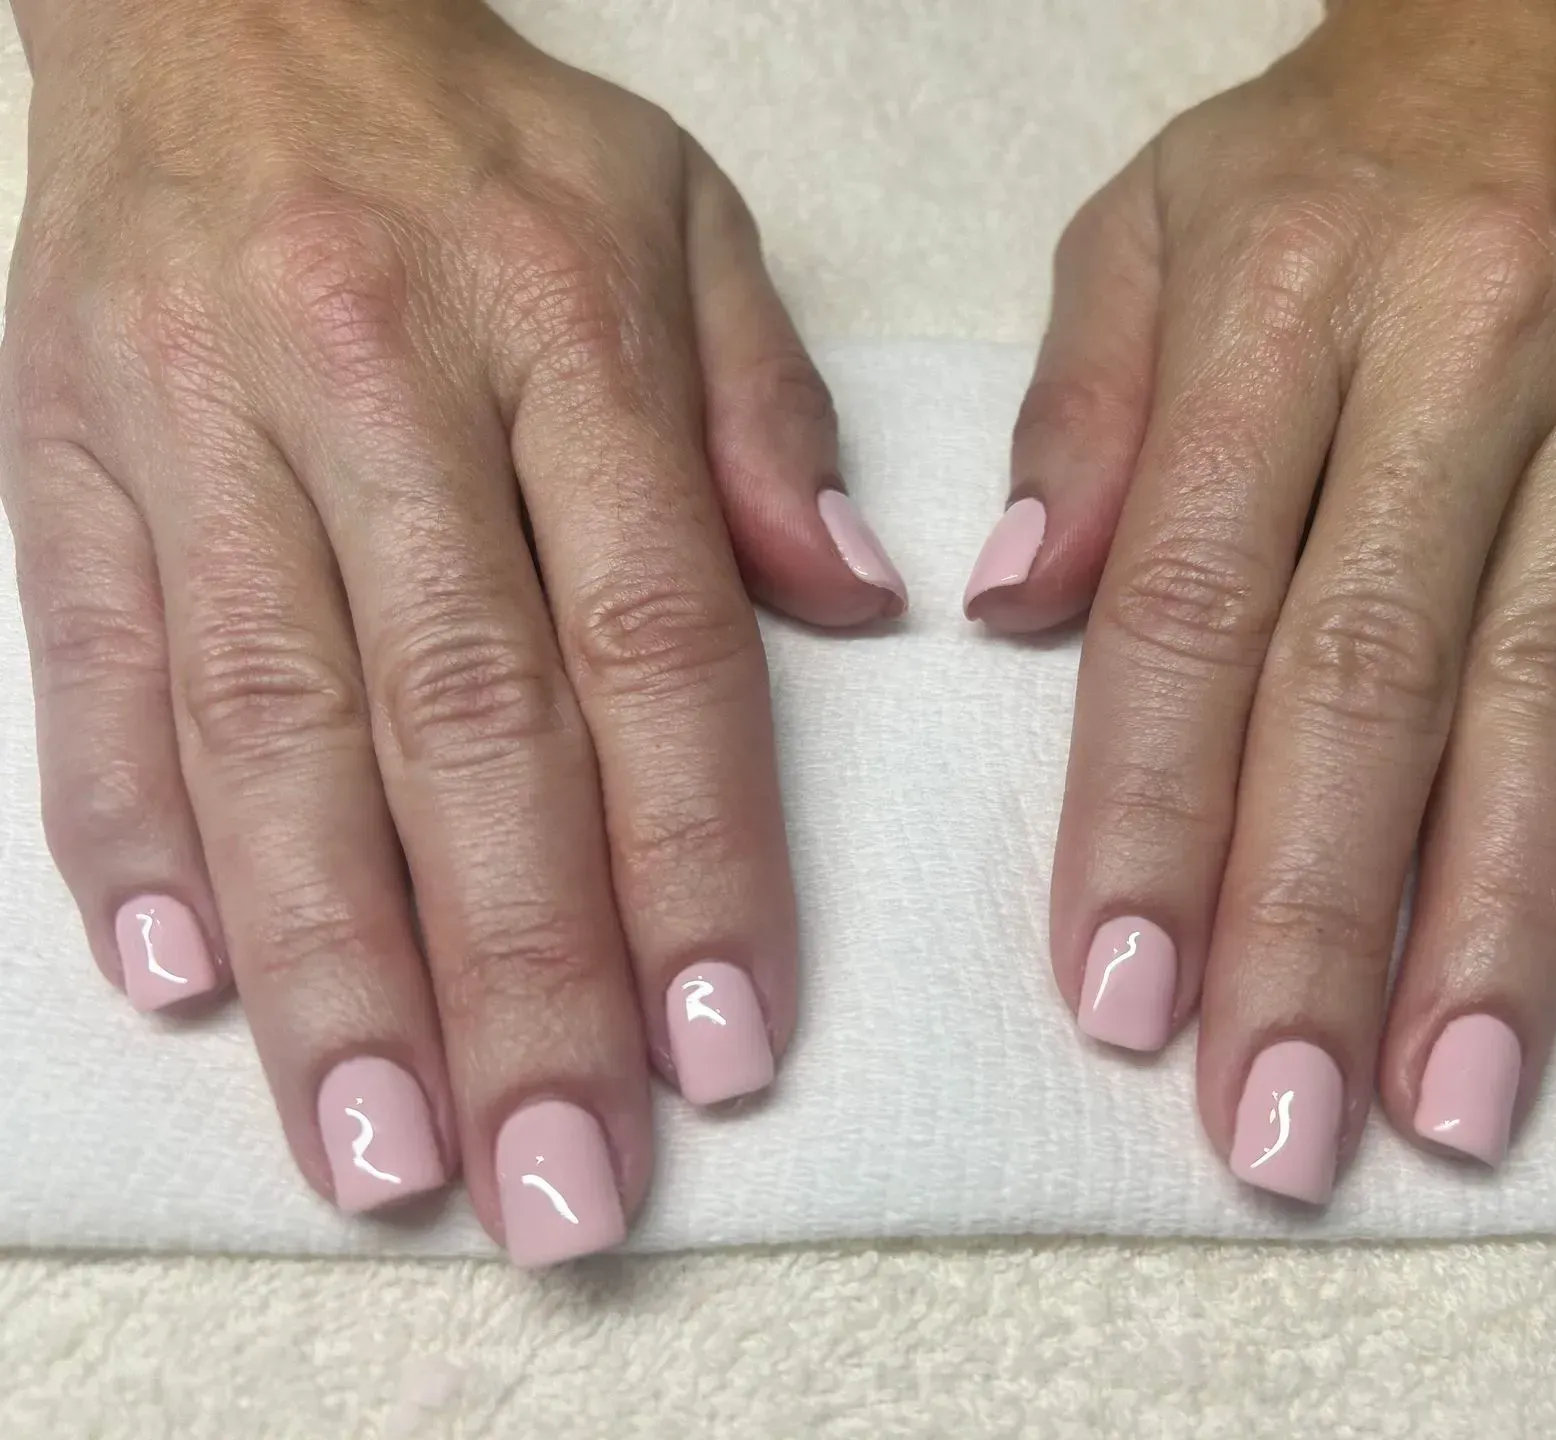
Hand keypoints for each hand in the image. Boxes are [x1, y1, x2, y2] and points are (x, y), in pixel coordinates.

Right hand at [2, 0, 903, 1263]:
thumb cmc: (484, 144)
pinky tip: (185, 983)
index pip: (649, 634)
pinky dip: (127, 828)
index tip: (722, 1043)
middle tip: (558, 1180)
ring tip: (385, 1151)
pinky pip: (85, 658)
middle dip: (516, 975)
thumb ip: (772, 417)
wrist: (230, 0)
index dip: (691, 852)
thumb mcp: (680, 219)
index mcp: (562, 329)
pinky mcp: (60, 452)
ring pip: (268, 727)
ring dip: (330, 963)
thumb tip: (863, 605)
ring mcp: (196, 422)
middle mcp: (376, 385)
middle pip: (458, 722)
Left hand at [969, 0, 1555, 1196]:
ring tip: (1441, 1107)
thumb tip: (1008, 611)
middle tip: (1273, 1126)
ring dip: (1490, 926)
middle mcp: (1472, 352)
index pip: (1202, 594)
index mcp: (1292, 299)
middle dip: (1318, 926)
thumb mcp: (1146, 229)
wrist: (1551, 26)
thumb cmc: (1319, 156)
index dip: (1154, 805)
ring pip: (1554, 697)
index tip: (1119, 991)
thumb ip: (1080, 422)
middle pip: (1380, 679)